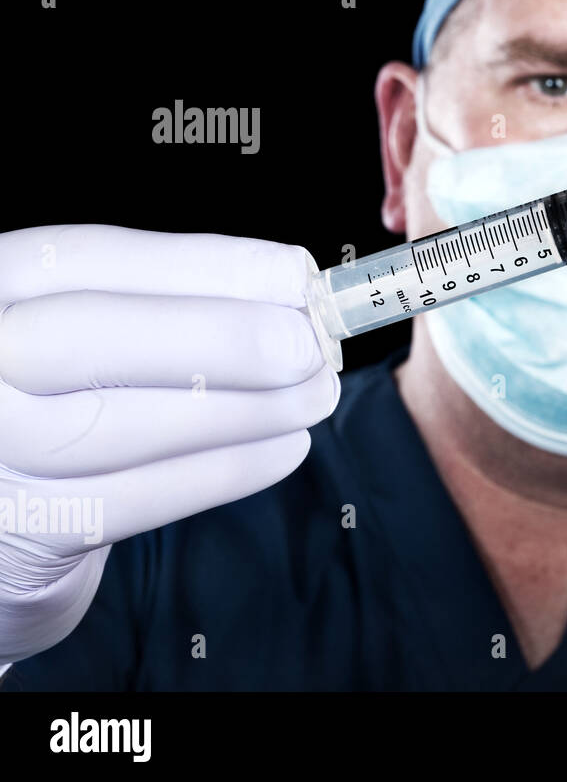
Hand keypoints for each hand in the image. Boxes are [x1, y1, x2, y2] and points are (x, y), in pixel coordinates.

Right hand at [0, 225, 338, 664]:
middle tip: (311, 346)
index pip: (86, 261)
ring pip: (120, 425)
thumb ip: (169, 299)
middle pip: (88, 336)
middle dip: (221, 337)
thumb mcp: (90, 323)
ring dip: (244, 409)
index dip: (202, 266)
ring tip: (315, 394)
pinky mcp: (25, 527)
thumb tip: (291, 285)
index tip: (295, 274)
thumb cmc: (63, 390)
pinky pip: (137, 500)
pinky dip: (227, 471)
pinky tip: (285, 447)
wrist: (7, 505)